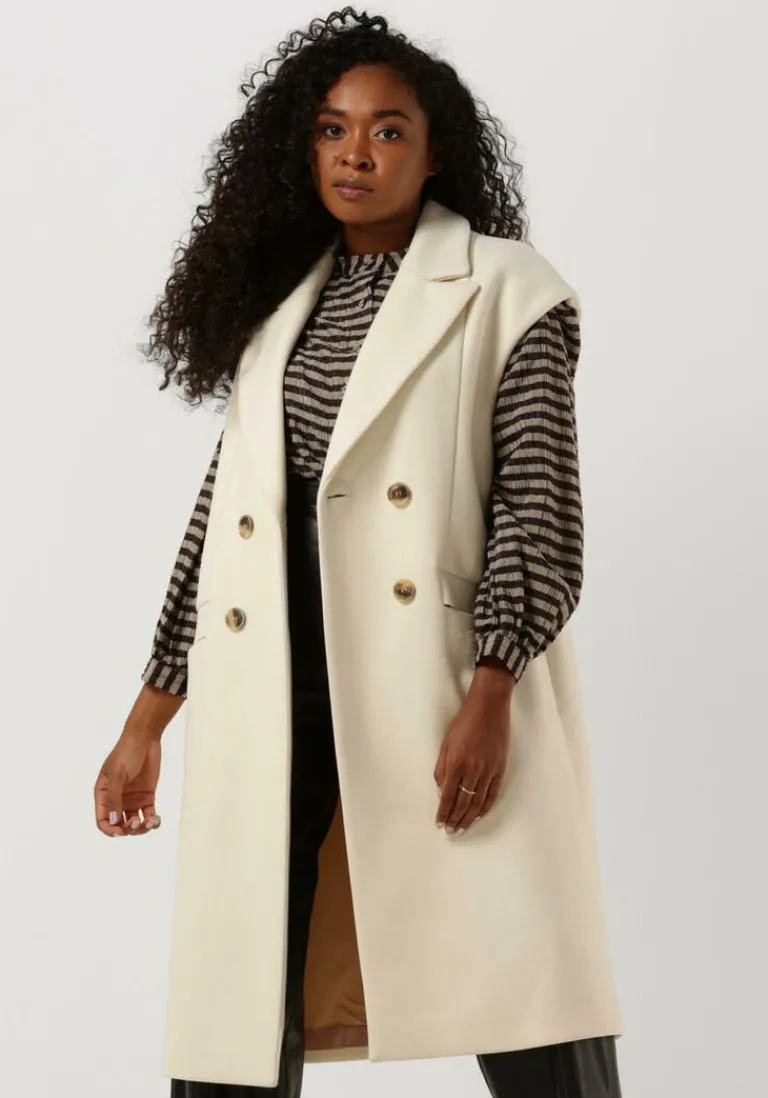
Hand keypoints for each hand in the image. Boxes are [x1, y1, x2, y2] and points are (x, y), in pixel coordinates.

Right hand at [94, 731, 161, 836]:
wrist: (145, 738)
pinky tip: (157, 820)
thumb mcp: (117, 774)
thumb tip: (113, 822)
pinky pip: (149, 815)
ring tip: (151, 822)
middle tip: (137, 823)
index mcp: (104, 794)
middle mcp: (117, 799)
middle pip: (119, 825)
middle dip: (128, 830)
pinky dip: (153, 822)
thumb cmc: (126, 752)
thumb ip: (115, 798)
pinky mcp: (147, 796)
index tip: (120, 831)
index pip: (103, 820)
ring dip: (141, 828)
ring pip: (134, 823)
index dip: (110, 829)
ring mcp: (132, 799)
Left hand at [433, 674, 510, 833]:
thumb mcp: (446, 742)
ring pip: (478, 802)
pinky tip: (479, 815)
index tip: (440, 823)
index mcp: (456, 762)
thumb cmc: (464, 721)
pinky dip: (485, 807)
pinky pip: (493, 794)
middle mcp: (473, 770)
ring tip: (462, 828)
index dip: (444, 811)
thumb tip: (442, 791)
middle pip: (463, 803)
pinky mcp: (500, 768)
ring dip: (469, 818)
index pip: (448, 795)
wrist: (489, 707)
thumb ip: (442, 768)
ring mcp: (489, 770)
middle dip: (455, 819)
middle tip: (450, 831)